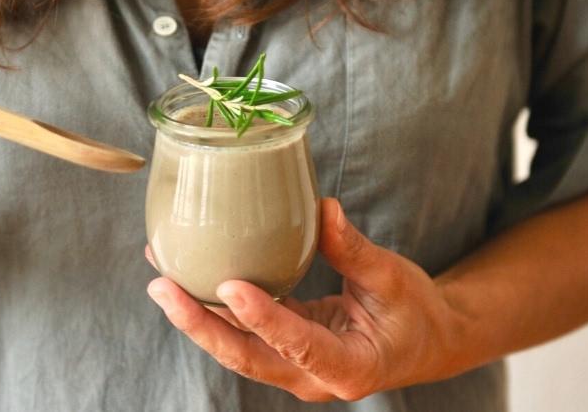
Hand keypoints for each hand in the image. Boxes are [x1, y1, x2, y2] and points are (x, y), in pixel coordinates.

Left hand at [146, 198, 463, 401]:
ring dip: (196, 316)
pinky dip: (212, 309)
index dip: (263, 318)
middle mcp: (312, 378)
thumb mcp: (393, 278)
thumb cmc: (415, 313)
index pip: (298, 344)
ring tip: (160, 277)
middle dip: (201, 324)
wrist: (426, 342)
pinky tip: (184, 278)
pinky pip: (241, 335)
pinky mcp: (281, 352)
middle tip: (163, 288)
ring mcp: (292, 370)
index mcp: (348, 367)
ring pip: (235, 349)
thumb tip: (323, 209)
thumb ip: (354, 249)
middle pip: (247, 357)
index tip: (229, 287)